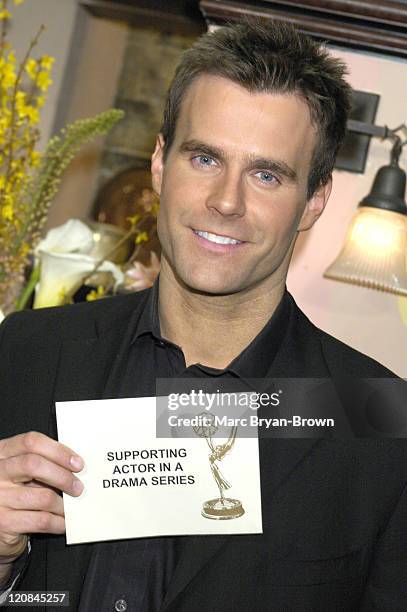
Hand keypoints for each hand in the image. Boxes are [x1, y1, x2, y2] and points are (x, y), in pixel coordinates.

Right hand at [0, 431, 83, 563]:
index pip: (31, 442)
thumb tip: (73, 465)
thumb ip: (41, 463)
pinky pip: (42, 520)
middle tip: (77, 487)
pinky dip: (59, 522)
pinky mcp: (5, 523)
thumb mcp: (21, 472)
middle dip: (63, 476)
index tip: (76, 462)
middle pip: (34, 465)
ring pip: (43, 496)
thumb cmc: (14, 493)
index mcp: (2, 453)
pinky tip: (63, 521)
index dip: (58, 451)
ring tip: (69, 508)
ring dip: (63, 504)